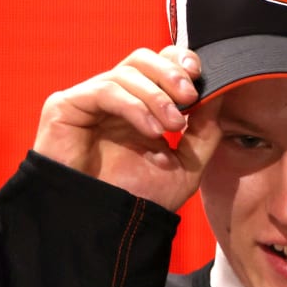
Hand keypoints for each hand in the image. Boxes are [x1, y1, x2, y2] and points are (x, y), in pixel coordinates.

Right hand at [32, 48, 222, 210]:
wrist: (105, 228)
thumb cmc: (138, 200)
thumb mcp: (185, 166)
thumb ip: (204, 132)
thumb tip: (220, 94)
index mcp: (137, 107)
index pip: (156, 64)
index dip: (177, 61)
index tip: (199, 75)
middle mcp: (113, 99)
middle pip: (140, 58)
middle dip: (170, 73)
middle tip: (189, 97)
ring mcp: (88, 101)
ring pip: (126, 73)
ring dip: (156, 96)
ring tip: (173, 126)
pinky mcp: (66, 107)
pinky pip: (105, 90)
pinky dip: (134, 106)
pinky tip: (151, 131)